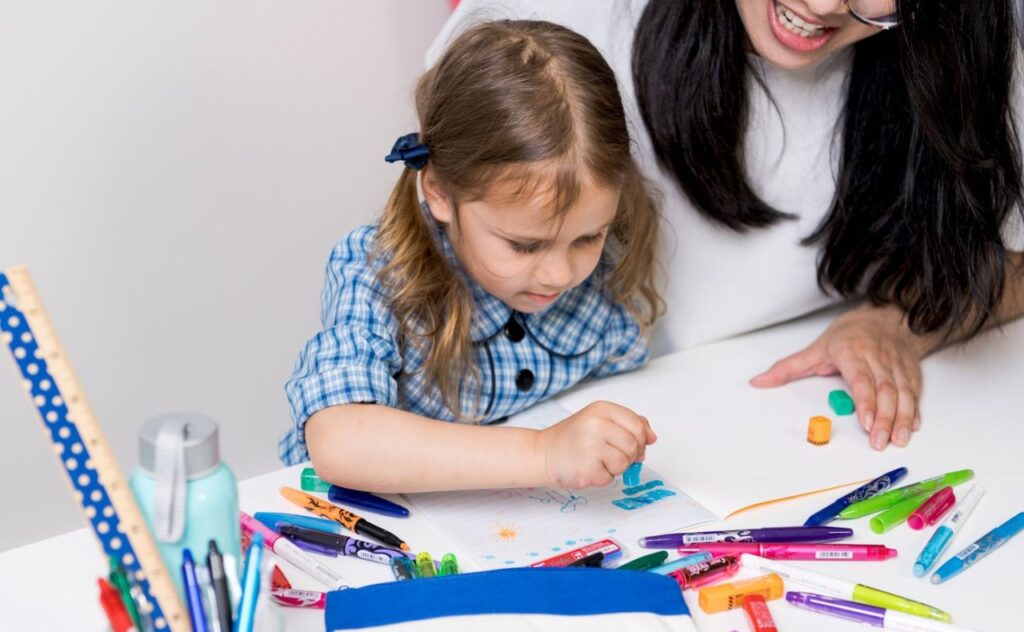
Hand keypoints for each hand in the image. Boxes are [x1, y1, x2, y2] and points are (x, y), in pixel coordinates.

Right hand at [535, 401, 656, 488]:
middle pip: (634, 445)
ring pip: (624, 463)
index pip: (638, 426)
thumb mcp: (600, 420)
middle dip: (630, 455)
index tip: (633, 444)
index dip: (641, 439)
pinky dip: (602, 477)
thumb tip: (651, 437)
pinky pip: (610, 478)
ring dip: (616, 467)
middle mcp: (596, 425)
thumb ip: (628, 424)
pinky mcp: (587, 470)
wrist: (543, 453)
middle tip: (612, 455)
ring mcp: (590, 447)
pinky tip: (588, 468)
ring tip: (598, 461)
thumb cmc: (573, 438)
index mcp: (601, 409)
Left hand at [750, 304, 935, 449]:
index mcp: (852, 350)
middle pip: (884, 390)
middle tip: (879, 441)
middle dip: (883, 418)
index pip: (861, 378)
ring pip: (903, 393)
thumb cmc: (851, 334)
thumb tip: (759, 382)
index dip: (865, 401)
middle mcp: (877, 357)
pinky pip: (914, 392)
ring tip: (898, 440)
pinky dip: (914, 411)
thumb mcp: (815, 348)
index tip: (865, 422)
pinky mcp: (911, 371)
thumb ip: (787, 368)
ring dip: (902, 418)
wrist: (887, 316)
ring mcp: (897, 365)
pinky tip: (911, 427)